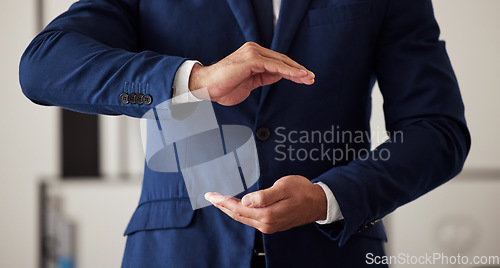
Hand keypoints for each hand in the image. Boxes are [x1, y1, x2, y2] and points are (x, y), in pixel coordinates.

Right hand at [189, 42, 314, 105]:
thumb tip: (278, 76)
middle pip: (282, 60)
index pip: (277, 62)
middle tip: (311, 78)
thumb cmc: (223, 87)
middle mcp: (254, 51)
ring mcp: (252, 53)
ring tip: (309, 78)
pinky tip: (298, 76)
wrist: (206, 87)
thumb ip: (264, 78)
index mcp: (253, 56)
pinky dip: (288, 71)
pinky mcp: (251, 59)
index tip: (305, 78)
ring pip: (280, 61)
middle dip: (298, 70)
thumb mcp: (249, 84)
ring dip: (297, 71)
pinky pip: (274, 65)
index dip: (292, 70)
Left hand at [204, 175, 326, 233]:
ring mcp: (269, 226)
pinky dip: (239, 212)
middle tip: (210, 196)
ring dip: (229, 209)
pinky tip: (235, 207)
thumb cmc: (303, 191)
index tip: (211, 195)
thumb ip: (264, 195)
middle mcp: (266, 224)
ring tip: (218, 201)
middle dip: (222, 205)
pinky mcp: (272, 224)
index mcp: (268, 215)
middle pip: (238, 215)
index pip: (238, 208)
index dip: (223, 201)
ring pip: (243, 218)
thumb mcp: (284, 187)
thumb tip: (245, 200)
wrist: (319, 203)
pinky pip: (250, 219)